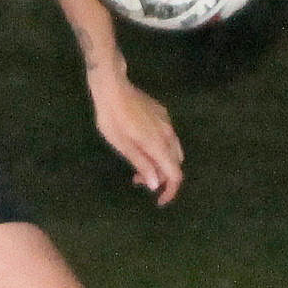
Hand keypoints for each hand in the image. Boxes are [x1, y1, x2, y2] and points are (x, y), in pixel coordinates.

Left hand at [87, 62, 182, 204]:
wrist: (113, 86)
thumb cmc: (112, 118)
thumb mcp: (122, 145)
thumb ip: (141, 164)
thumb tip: (155, 184)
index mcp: (158, 144)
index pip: (175, 174)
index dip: (170, 191)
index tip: (159, 200)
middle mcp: (168, 134)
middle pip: (175, 163)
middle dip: (161, 177)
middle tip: (137, 180)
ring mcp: (166, 122)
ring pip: (172, 150)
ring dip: (160, 163)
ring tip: (138, 165)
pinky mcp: (162, 114)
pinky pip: (167, 137)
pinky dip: (159, 149)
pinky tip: (140, 145)